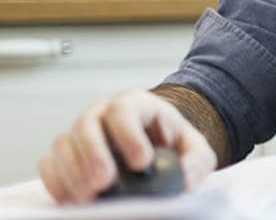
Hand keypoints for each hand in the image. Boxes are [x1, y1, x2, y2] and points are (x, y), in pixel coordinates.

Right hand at [38, 90, 215, 203]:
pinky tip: (73, 199)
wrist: (153, 145)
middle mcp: (102, 114)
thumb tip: (187, 181)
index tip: (141, 163)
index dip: (129, 134)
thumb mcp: (195, 149)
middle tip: (105, 181)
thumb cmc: (171, 143)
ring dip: (73, 172)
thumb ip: (197, 162)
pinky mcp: (65, 154)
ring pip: (64, 144)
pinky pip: (50, 164)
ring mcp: (80, 133)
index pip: (125, 109)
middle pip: (88, 125)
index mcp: (135, 104)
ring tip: (89, 195)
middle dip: (94, 154)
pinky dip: (57, 182)